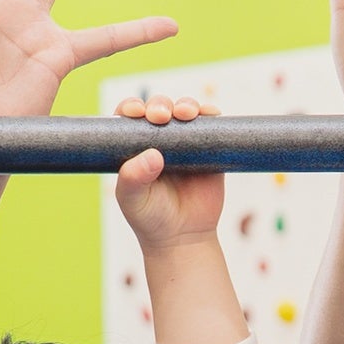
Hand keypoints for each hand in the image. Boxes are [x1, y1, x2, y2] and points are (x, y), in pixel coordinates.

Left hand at [110, 96, 224, 247]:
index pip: (130, 117)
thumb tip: (152, 155)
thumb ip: (133, 178)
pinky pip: (212, 125)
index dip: (132, 107)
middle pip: (159, 108)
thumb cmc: (150, 219)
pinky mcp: (210, 150)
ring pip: (186, 111)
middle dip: (160, 105)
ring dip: (186, 105)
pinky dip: (212, 114)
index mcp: (135, 147)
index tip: (135, 112)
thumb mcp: (133, 200)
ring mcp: (186, 143)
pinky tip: (210, 113)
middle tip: (161, 116)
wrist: (184, 239)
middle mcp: (160, 140)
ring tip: (186, 114)